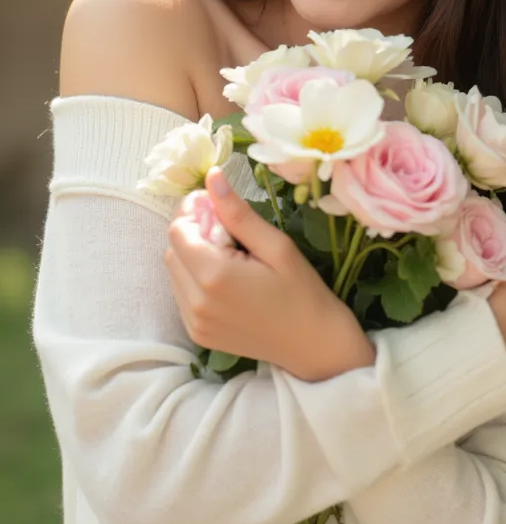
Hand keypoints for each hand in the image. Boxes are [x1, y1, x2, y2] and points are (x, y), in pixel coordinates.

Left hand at [165, 166, 375, 381]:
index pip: (178, 230)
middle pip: (172, 249)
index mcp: (214, 277)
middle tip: (229, 229)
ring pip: (174, 272)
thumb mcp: (277, 246)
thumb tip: (212, 177)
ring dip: (193, 255)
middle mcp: (195, 302)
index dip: (195, 211)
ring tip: (230, 254)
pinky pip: (182, 294)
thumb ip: (238, 213)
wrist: (315, 346)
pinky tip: (226, 278)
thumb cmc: (303, 292)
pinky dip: (195, 278)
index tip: (219, 205)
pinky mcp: (198, 334)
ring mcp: (194, 322)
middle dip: (194, 231)